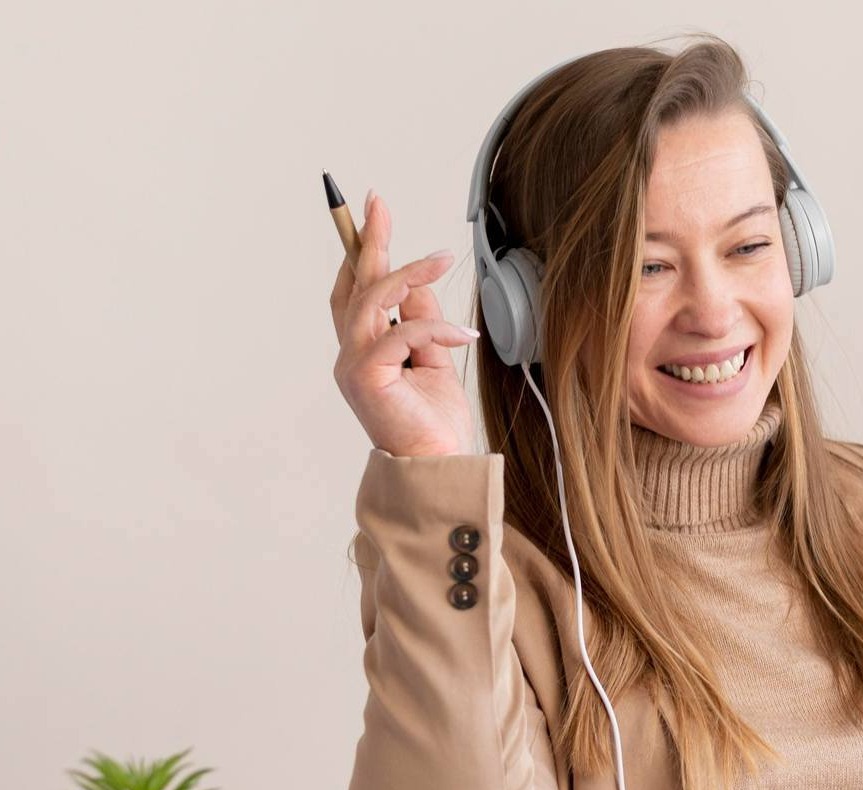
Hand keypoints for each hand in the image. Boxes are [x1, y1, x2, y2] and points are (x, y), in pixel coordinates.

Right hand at [329, 190, 480, 457]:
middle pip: (353, 286)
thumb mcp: (435, 360)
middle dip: (366, 241)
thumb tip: (418, 284)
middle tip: (378, 204)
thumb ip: (422, 323)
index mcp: (365, 350)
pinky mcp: (367, 379)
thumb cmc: (434, 422)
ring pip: (371, 302)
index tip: (372, 213)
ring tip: (441, 259)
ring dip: (407, 274)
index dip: (360, 252)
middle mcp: (351, 355)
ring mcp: (354, 366)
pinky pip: (400, 335)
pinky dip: (434, 328)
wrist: (439, 466)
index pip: (355, 291)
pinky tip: (463, 335)